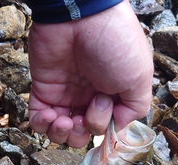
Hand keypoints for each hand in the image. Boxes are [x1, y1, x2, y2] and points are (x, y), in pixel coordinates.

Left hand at [27, 0, 152, 147]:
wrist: (82, 17)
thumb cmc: (115, 43)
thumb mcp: (139, 78)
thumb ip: (133, 109)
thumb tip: (116, 127)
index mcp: (112, 96)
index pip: (104, 127)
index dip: (103, 128)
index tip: (105, 109)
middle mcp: (88, 97)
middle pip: (80, 134)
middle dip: (81, 134)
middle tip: (84, 114)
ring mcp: (64, 94)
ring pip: (59, 131)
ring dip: (61, 135)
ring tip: (65, 120)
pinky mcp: (43, 89)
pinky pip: (38, 119)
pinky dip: (42, 125)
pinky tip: (51, 115)